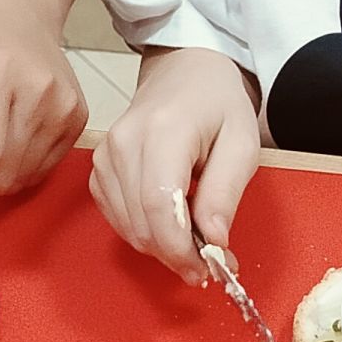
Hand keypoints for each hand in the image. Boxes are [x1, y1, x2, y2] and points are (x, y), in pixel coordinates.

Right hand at [89, 47, 260, 284]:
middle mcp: (124, 143)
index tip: (208, 268)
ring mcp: (105, 156)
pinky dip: (145, 232)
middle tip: (212, 262)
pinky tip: (171, 223)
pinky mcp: (99, 168)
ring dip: (162, 247)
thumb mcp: (242, 143)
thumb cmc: (217, 104)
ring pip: (128, 227)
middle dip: (176, 254)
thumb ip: (225, 192)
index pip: (159, 205)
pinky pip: (118, 218)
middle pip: (141, 223)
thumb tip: (214, 240)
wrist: (185, 72)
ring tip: (196, 242)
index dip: (180, 248)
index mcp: (163, 131)